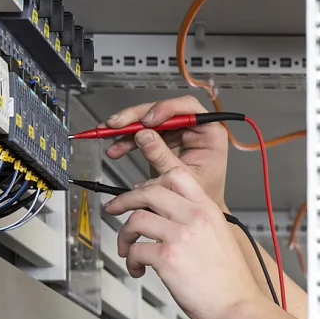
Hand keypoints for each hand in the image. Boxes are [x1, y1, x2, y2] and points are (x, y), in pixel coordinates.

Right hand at [102, 94, 231, 209]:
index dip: (165, 108)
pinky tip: (117, 147)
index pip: (188, 108)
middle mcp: (194, 129)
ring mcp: (178, 133)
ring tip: (110, 135)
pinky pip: (142, 134)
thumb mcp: (183, 177)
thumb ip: (163, 156)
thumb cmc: (203, 194)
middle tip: (118, 123)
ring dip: (126, 127)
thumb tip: (144, 136)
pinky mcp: (164, 141)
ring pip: (149, 120)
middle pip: (162, 111)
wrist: (196, 210)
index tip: (148, 119)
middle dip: (136, 117)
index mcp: (209, 133)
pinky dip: (127, 140)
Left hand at [107, 130, 261, 318]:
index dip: (153, 163)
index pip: (176, 174)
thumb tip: (164, 217)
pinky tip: (139, 269)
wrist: (239, 307)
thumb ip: (195, 221)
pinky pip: (136, 249)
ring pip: (136, 219)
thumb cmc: (229, 280)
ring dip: (124, 235)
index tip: (141, 157)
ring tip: (128, 249)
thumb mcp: (218, 238)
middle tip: (115, 209)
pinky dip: (131, 260)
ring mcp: (181, 236)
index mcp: (207, 210)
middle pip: (148, 191)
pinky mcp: (168, 258)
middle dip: (124, 200)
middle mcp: (195, 217)